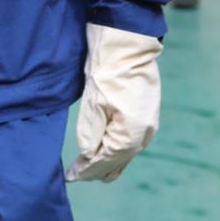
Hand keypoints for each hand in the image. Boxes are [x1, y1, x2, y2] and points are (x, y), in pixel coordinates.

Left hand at [65, 25, 161, 183]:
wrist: (126, 43)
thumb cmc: (107, 71)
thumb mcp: (94, 104)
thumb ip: (92, 135)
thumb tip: (90, 157)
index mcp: (132, 133)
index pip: (106, 161)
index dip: (87, 171)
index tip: (70, 177)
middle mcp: (145, 134)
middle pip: (118, 160)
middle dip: (96, 169)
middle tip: (76, 175)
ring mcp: (148, 124)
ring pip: (126, 152)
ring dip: (107, 160)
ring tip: (89, 168)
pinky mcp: (146, 114)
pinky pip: (131, 140)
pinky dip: (117, 149)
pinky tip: (107, 151)